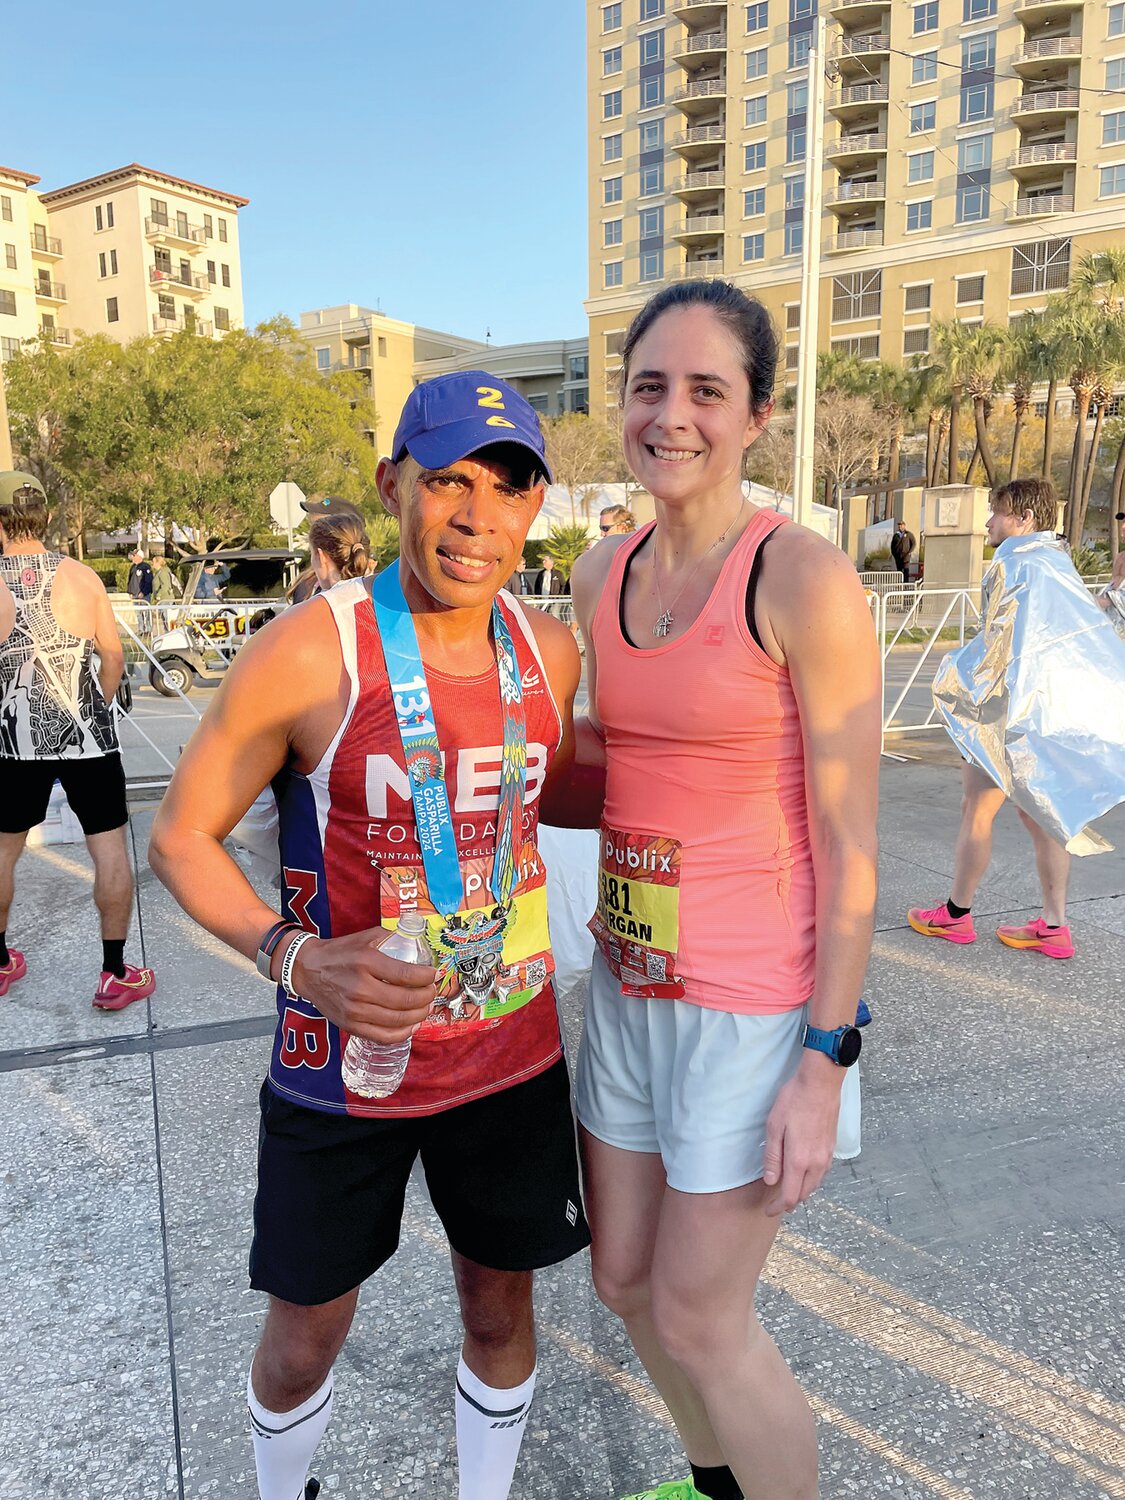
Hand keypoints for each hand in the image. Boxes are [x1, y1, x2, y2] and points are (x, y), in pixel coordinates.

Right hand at [286, 928, 437, 1043]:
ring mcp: (354, 1010)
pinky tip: (412, 1025)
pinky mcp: (350, 1025)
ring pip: (398, 1020)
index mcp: (366, 962)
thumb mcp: (366, 938)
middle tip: (432, 991)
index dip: (427, 977)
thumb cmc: (339, 952)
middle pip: (406, 1000)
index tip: (434, 974)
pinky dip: (403, 1033)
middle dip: (427, 996)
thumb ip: (392, 938)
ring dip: (419, 1015)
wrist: (307, 970)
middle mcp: (360, 988)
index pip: (407, 975)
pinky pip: (383, 1036)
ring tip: (426, 1007)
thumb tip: (420, 943)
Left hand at [761, 1056, 843, 1216]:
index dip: (778, 1207)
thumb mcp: (774, 1127)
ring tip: (788, 1190)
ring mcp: (826, 1155)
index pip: (790, 1196)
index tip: (768, 1210)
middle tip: (775, 1202)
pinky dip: (811, 1180)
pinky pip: (821, 1173)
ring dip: (801, 1191)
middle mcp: (816, 1163)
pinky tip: (803, 1173)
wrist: (820, 1083)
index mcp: (799, 1161)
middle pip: (804, 1194)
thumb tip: (771, 1181)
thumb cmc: (795, 1101)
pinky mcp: (832, 1147)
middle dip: (789, 1202)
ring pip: (815, 1185)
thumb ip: (772, 1157)